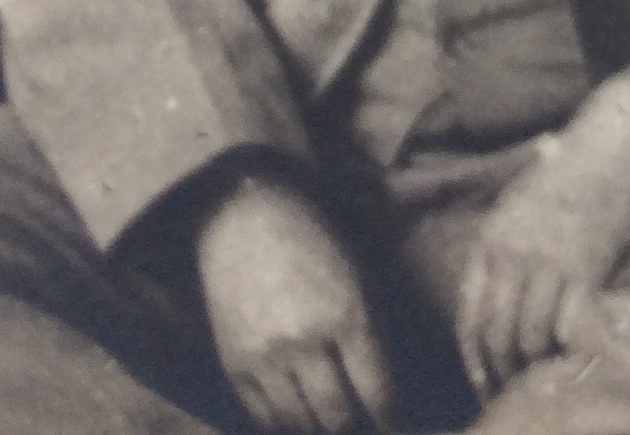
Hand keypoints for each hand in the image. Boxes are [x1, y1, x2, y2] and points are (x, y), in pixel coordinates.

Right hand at [194, 175, 393, 434]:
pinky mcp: (235, 364)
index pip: (378, 393)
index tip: (393, 427)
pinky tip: (298, 421)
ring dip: (319, 430)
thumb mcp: (357, 278)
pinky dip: (284, 426)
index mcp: (347, 316)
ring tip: (332, 426)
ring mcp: (266, 358)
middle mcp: (306, 343)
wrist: (244, 216)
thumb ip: (370, 333)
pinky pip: (263, 418)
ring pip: (300, 424)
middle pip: (339, 418)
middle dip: (356, 430)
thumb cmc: (313, 240)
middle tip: (364, 429)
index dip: (390, 420)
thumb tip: (382, 389)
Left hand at [457, 47, 629, 397]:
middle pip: (495, 333)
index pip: (469, 315)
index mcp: (492, 237)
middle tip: (515, 388)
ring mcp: (548, 261)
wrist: (620, 136)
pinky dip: (566, 349)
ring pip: (529, 337)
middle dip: (502, 370)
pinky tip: (572, 357)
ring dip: (535, 365)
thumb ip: (508, 239)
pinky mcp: (587, 266)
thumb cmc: (576, 162)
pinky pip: (566, 327)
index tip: (484, 378)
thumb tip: (502, 279)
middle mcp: (512, 253)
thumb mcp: (523, 196)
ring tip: (544, 378)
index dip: (474, 356)